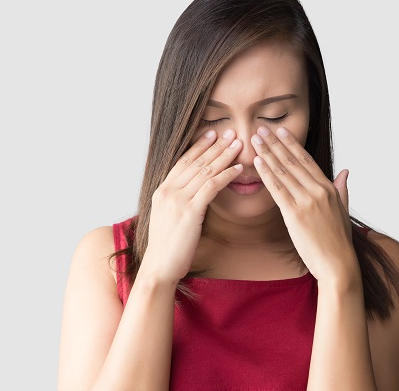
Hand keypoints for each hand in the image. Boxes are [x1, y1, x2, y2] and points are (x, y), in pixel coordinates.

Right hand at [141, 129, 243, 283]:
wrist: (159, 267)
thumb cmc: (167, 247)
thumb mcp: (168, 217)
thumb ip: (178, 201)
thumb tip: (194, 193)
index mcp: (162, 190)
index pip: (183, 161)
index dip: (199, 146)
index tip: (212, 134)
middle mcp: (168, 191)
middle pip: (196, 161)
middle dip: (215, 146)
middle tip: (231, 132)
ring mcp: (178, 200)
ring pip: (205, 171)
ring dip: (224, 156)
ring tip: (239, 144)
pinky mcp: (190, 211)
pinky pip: (211, 187)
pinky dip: (226, 175)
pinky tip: (239, 169)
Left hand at [251, 126, 359, 283]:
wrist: (338, 264)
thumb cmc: (338, 241)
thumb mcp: (343, 210)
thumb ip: (342, 189)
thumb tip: (345, 171)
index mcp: (329, 188)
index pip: (307, 160)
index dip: (292, 144)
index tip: (280, 131)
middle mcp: (318, 190)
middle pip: (292, 161)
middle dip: (275, 143)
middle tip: (261, 129)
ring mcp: (307, 201)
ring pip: (283, 171)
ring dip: (267, 153)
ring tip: (255, 139)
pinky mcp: (295, 214)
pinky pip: (277, 189)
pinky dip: (266, 173)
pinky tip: (257, 162)